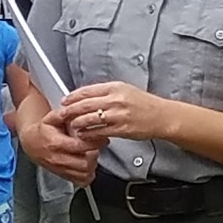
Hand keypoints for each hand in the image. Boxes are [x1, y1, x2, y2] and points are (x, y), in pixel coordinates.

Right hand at [23, 114, 99, 186]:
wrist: (31, 143)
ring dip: (92, 165)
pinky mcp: (64, 176)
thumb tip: (74, 109)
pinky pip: (81, 181)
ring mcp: (61, 169)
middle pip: (85, 163)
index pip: (80, 146)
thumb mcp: (51, 118)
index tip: (101, 139)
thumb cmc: (43, 131)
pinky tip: (87, 165)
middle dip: (95, 155)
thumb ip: (64, 113)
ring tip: (91, 154)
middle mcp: (58, 159)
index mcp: (56, 143)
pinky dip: (88, 175)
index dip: (94, 142)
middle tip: (97, 147)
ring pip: (84, 174)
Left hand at [59, 82, 180, 143]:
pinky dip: (88, 134)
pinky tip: (83, 135)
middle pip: (85, 104)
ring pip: (89, 119)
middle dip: (70, 110)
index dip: (73, 96)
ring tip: (71, 125)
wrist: (161, 116)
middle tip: (61, 114)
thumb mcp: (125, 90)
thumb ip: (106, 92)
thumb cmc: (144, 104)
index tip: (64, 100)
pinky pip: (99, 132)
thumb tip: (86, 96)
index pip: (87, 90)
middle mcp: (116, 100)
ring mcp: (118, 115)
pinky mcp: (121, 129)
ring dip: (77, 123)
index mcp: (115, 87)